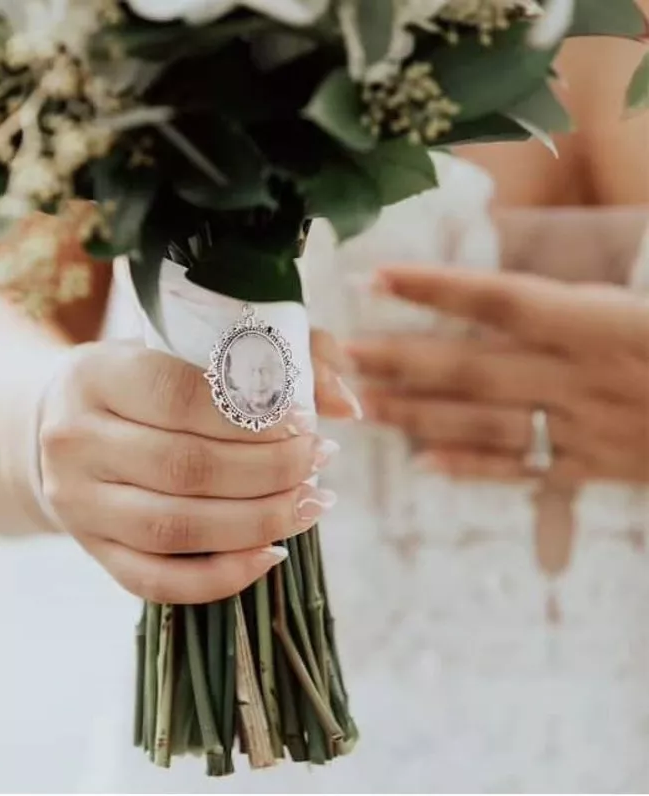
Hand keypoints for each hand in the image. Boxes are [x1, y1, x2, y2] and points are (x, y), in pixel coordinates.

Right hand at [37, 341, 340, 603]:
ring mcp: (79, 503)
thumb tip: (346, 404)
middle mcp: (75, 441)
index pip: (179, 397)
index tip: (306, 422)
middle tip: (320, 460)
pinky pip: (158, 581)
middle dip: (270, 470)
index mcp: (97, 375)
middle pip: (185, 467)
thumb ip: (272, 355)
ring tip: (311, 503)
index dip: (251, 415)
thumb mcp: (186, 345)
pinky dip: (222, 577)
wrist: (59, 424)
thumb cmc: (143, 377)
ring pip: (176, 528)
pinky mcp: (93, 550)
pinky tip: (272, 554)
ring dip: (258, 522)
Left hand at [348, 266, 648, 485]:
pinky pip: (524, 472)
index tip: (377, 277)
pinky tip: (421, 463)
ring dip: (419, 413)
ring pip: (486, 421)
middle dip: (402, 360)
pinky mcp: (597, 468)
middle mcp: (586, 375)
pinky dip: (471, 468)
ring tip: (362, 405)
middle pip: (475, 366)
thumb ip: (581, 291)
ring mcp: (587, 427)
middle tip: (341, 355)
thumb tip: (510, 278)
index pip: (503, 300)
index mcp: (607, 321)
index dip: (437, 287)